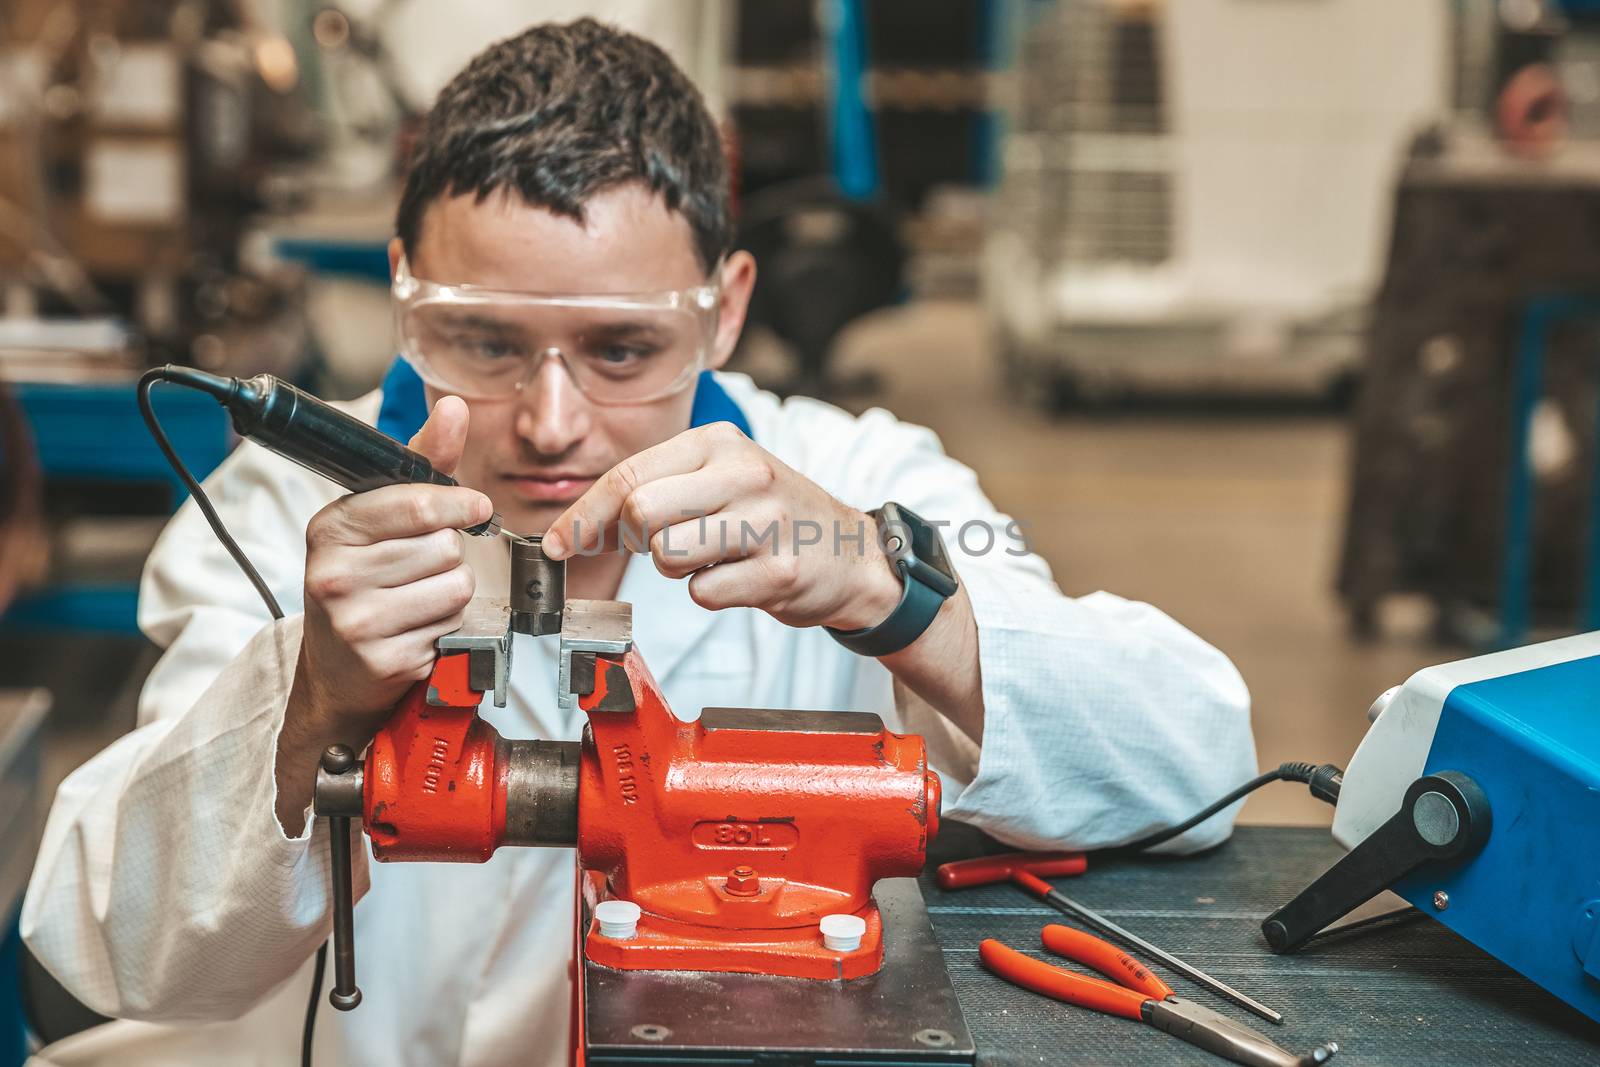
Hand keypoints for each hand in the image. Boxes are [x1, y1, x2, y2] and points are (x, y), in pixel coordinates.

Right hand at [275, 397, 489, 832]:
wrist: (336, 668)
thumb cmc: (367, 578)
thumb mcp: (382, 515)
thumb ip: (423, 460)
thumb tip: (454, 406)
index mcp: (331, 527)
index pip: (411, 504)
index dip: (454, 503)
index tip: (477, 505)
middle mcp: (333, 573)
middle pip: (443, 548)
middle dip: (446, 557)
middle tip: (417, 570)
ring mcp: (354, 621)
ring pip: (454, 587)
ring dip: (450, 593)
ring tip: (416, 600)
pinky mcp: (380, 660)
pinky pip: (450, 627)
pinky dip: (445, 628)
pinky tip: (415, 630)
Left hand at [542, 422, 901, 630]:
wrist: (852, 552)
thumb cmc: (772, 516)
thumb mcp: (719, 480)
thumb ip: (652, 493)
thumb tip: (572, 531)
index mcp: (718, 442)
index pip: (628, 476)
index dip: (582, 516)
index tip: (555, 546)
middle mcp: (744, 473)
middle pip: (641, 512)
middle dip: (637, 541)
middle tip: (663, 545)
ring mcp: (765, 522)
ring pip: (668, 555)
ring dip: (675, 569)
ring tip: (712, 557)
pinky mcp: (780, 571)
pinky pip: (704, 594)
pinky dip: (710, 594)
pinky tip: (740, 577)